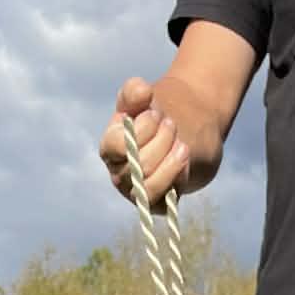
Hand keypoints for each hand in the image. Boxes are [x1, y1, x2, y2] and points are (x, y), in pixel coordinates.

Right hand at [98, 74, 223, 207]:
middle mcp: (119, 174)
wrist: (183, 132)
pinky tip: (184, 161)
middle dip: (161, 141)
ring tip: (182, 144)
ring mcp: (137, 192)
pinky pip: (165, 201)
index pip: (116, 146)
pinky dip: (177, 179)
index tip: (156, 114)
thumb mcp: (142, 97)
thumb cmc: (155, 115)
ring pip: (149, 187)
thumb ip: (135, 90)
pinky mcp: (157, 204)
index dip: (141, 130)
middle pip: (138, 165)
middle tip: (172, 124)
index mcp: (110, 148)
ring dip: (169, 163)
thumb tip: (142, 92)